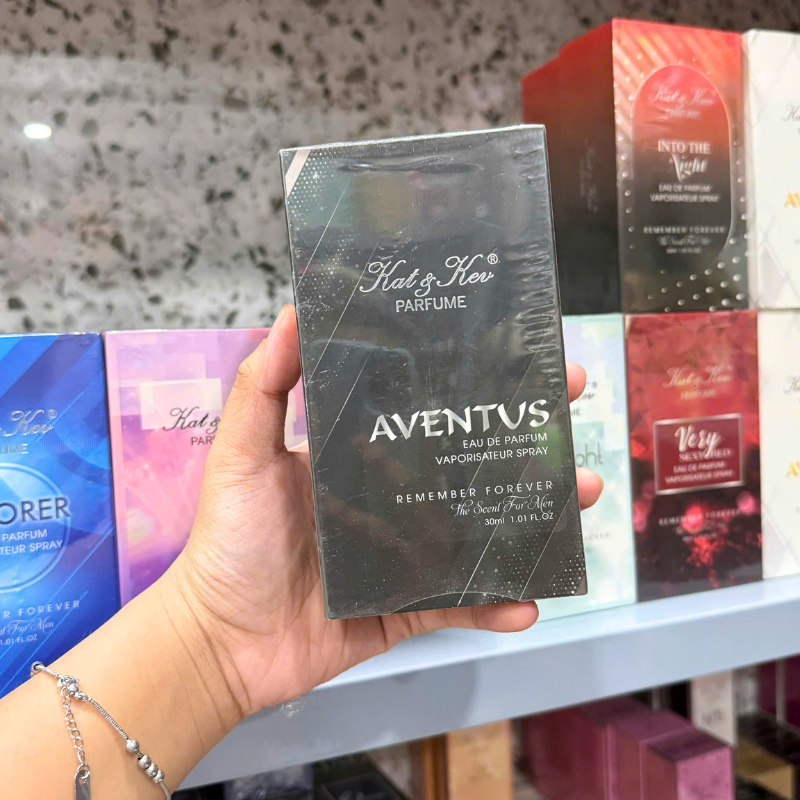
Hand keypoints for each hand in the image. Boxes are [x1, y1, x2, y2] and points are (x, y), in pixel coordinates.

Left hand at [165, 305, 602, 717]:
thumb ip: (265, 386)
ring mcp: (403, 556)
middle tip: (573, 421)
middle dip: (524, 443)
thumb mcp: (243, 453)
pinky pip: (458, 604)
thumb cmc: (230, 538)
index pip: (428, 412)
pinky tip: (530, 601)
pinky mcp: (405, 609)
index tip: (523, 360)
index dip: (474, 387)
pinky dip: (495, 604)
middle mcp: (390, 499)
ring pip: (478, 531)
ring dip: (531, 518)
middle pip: (467, 466)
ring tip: (579, 495)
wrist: (219, 640)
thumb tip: (293, 309)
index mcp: (360, 456)